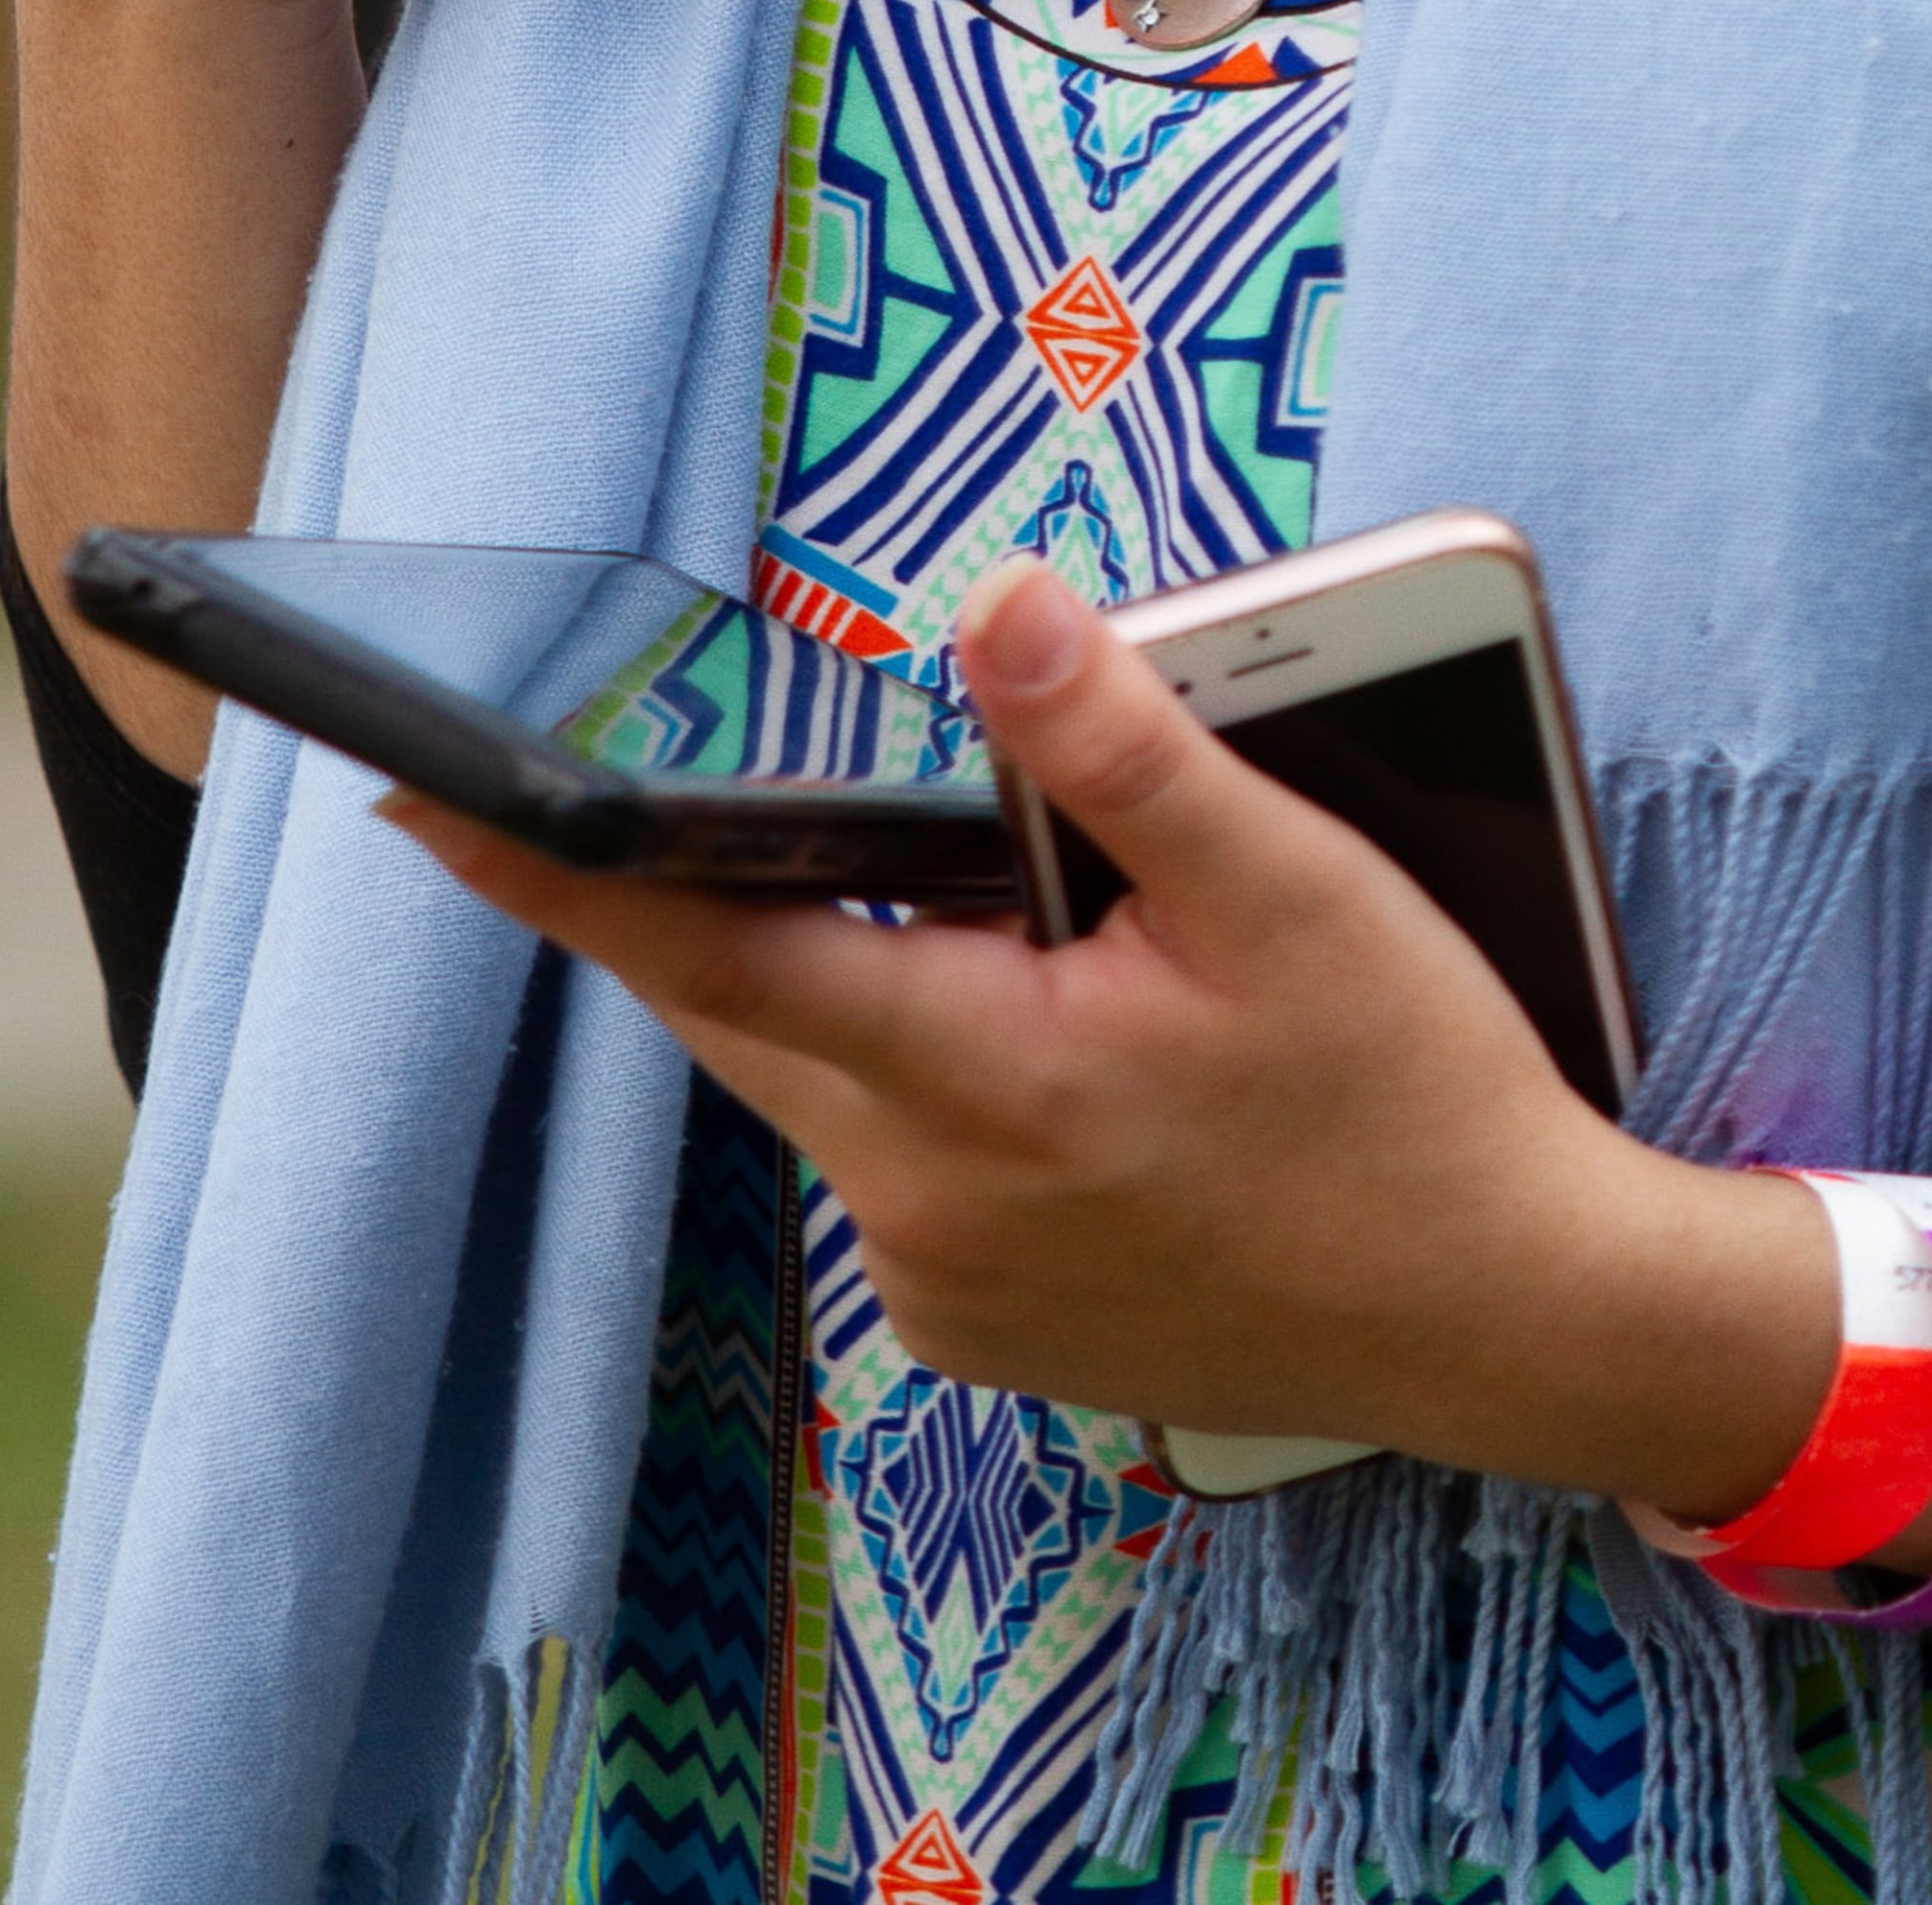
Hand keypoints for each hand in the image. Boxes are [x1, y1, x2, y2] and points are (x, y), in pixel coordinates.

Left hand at [388, 560, 1840, 1516]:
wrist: (1508, 1312)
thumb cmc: (1414, 1089)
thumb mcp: (1292, 882)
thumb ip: (1120, 747)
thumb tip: (996, 603)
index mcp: (986, 1077)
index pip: (713, 946)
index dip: (559, 872)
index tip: (424, 806)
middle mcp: (930, 1200)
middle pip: (750, 1011)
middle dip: (694, 897)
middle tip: (625, 798)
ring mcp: (949, 1283)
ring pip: (830, 1084)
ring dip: (848, 985)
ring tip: (939, 904)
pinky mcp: (987, 1327)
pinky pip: (898, 1166)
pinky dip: (922, 1078)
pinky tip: (1037, 1035)